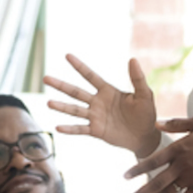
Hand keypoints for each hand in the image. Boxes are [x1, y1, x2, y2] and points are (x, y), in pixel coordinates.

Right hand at [44, 54, 160, 157]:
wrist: (145, 136)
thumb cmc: (146, 113)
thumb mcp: (144, 95)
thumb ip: (137, 78)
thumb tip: (133, 59)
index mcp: (108, 91)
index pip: (90, 76)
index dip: (79, 66)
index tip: (67, 55)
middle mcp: (98, 102)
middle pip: (76, 92)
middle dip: (61, 85)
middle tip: (45, 78)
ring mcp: (95, 116)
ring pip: (75, 110)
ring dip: (62, 106)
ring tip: (48, 103)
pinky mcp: (96, 131)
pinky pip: (80, 129)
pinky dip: (70, 129)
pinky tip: (58, 127)